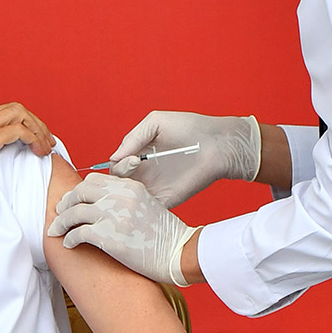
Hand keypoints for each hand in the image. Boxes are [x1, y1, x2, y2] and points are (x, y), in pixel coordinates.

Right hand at [0, 102, 54, 189]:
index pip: (0, 112)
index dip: (19, 122)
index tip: (28, 137)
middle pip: (15, 108)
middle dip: (34, 123)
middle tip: (45, 140)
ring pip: (21, 114)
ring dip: (38, 129)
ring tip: (45, 146)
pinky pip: (21, 130)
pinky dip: (33, 138)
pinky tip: (37, 151)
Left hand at [47, 173, 197, 285]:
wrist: (178, 253)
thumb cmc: (163, 234)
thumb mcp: (145, 203)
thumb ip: (123, 197)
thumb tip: (97, 202)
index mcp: (128, 186)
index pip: (92, 180)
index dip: (77, 190)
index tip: (71, 200)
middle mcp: (119, 197)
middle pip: (79, 192)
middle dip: (65, 203)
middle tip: (58, 213)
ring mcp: (113, 216)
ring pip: (73, 212)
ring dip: (61, 222)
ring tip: (56, 231)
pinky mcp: (108, 237)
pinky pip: (78, 233)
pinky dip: (69, 239)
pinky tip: (68, 245)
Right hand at [109, 111, 260, 207]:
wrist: (218, 144)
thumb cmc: (190, 128)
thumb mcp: (155, 123)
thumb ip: (132, 138)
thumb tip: (113, 157)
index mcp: (138, 155)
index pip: (115, 166)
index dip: (117, 164)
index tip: (132, 158)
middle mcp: (143, 173)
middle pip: (117, 183)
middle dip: (119, 176)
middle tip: (135, 165)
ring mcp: (154, 188)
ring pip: (127, 198)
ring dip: (125, 193)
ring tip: (138, 180)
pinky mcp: (166, 200)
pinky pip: (146, 209)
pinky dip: (138, 207)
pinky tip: (145, 195)